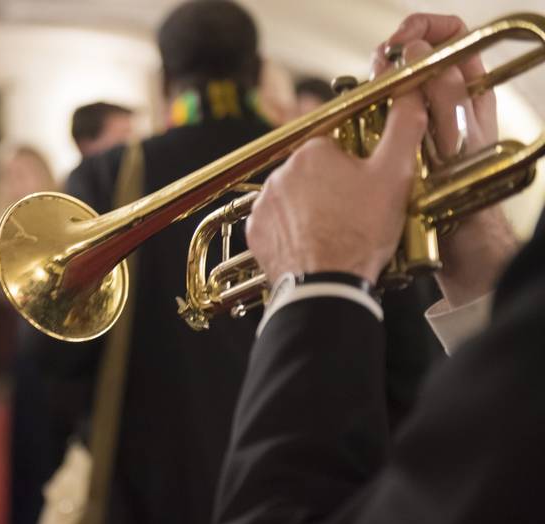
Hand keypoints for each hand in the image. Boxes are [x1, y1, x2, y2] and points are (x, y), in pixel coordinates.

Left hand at [246, 89, 427, 283]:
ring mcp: (264, 204)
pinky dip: (292, 232)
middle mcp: (280, 172)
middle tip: (354, 214)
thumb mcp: (393, 175)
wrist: (326, 284)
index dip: (355, 167)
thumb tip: (410, 95)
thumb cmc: (361, 232)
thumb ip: (403, 127)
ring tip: (334, 233)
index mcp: (312, 152)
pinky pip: (276, 225)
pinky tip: (313, 244)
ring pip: (293, 199)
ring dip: (310, 210)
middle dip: (332, 189)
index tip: (366, 187)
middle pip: (312, 174)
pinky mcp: (256, 232)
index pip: (336, 148)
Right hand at [376, 13, 518, 305]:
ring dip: (376, 87)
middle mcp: (446, 102)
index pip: (449, 35)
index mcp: (468, 90)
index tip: (397, 41)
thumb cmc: (460, 197)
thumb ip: (440, 90)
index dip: (423, 29)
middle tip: (375, 69)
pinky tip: (356, 125)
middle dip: (390, 57)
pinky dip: (365, 115)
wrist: (452, 243)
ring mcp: (421, 124)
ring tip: (366, 97)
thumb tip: (415, 49)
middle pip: (414, 58)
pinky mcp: (400, 147)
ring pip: (394, 87)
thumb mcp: (455, 136)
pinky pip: (379, 118)